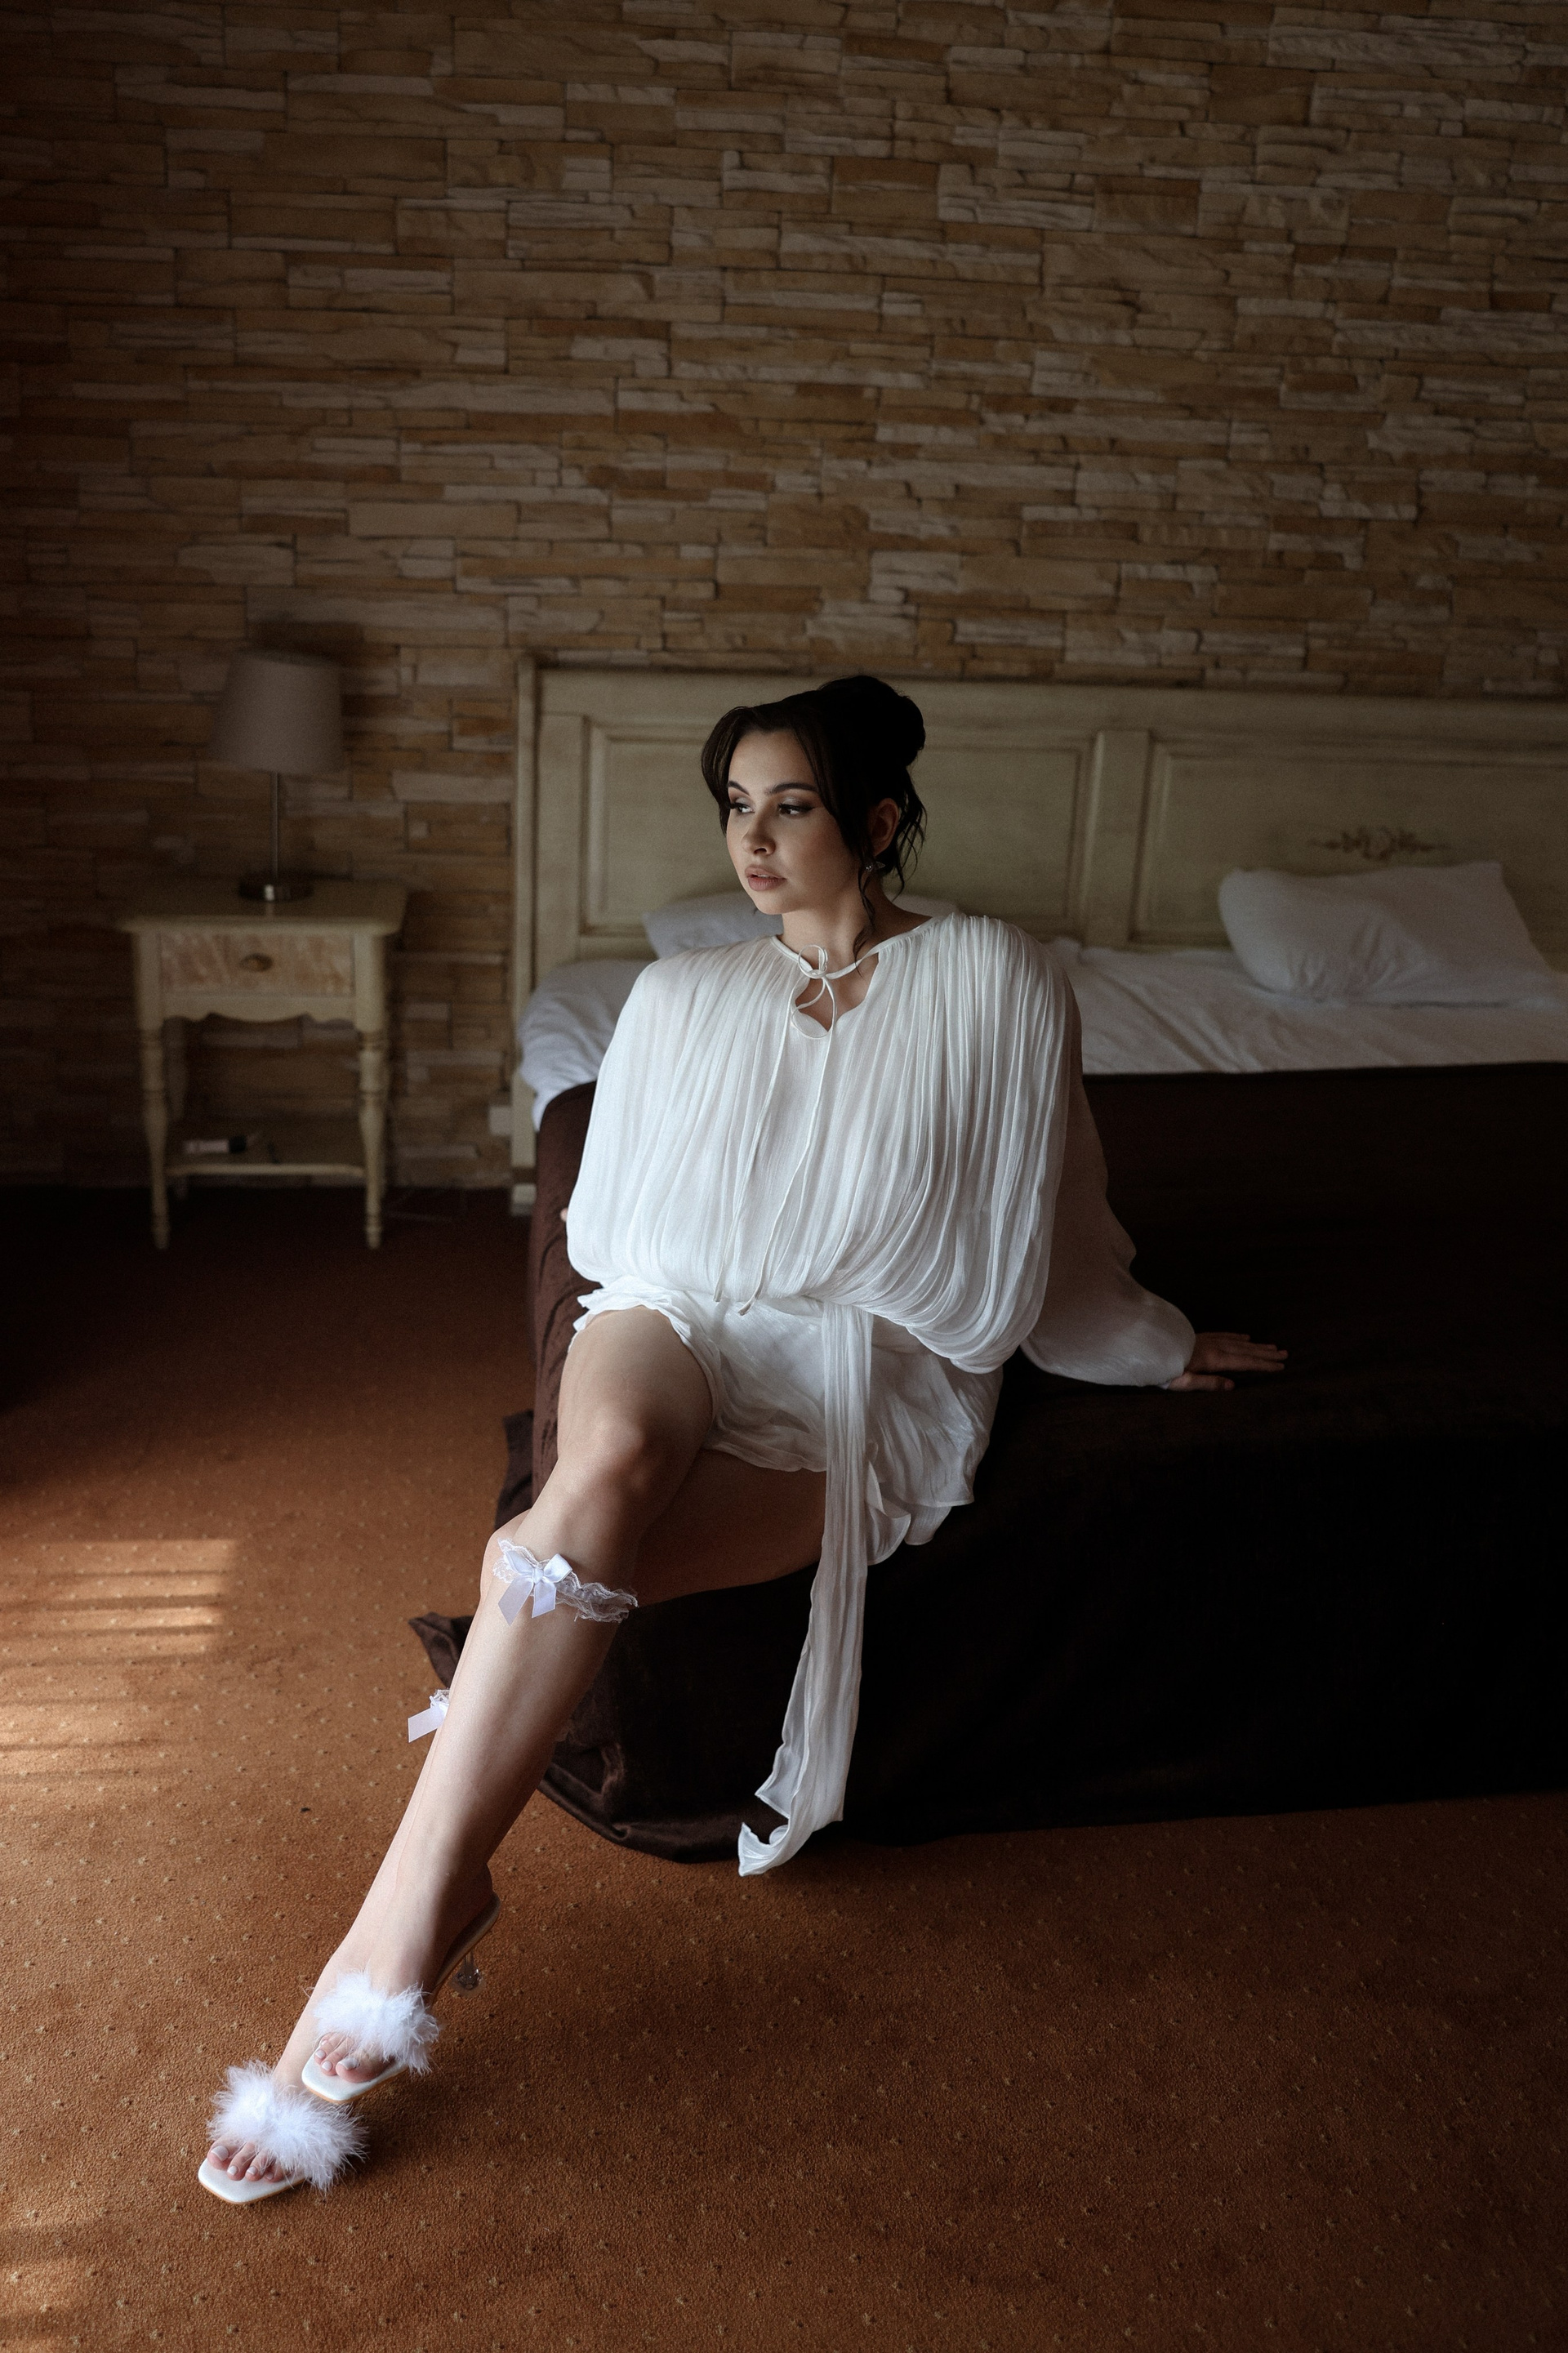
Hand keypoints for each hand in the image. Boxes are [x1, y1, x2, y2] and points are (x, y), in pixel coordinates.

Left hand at [1166, 1331, 1286, 1391]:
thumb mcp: (1183, 1382)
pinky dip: (1238, 1336)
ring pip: (1238, 1341)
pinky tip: (1245, 1337)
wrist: (1146, 1346)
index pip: (1244, 1363)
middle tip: (1285, 1354)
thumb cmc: (1162, 1369)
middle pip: (1246, 1350)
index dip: (1264, 1365)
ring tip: (1272, 1346)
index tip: (1281, 1366)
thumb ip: (1208, 1383)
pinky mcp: (1200, 1336)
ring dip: (1256, 1344)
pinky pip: (1225, 1334)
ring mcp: (1207, 1339)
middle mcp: (1214, 1347)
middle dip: (1266, 1353)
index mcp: (1213, 1360)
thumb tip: (1232, 1386)